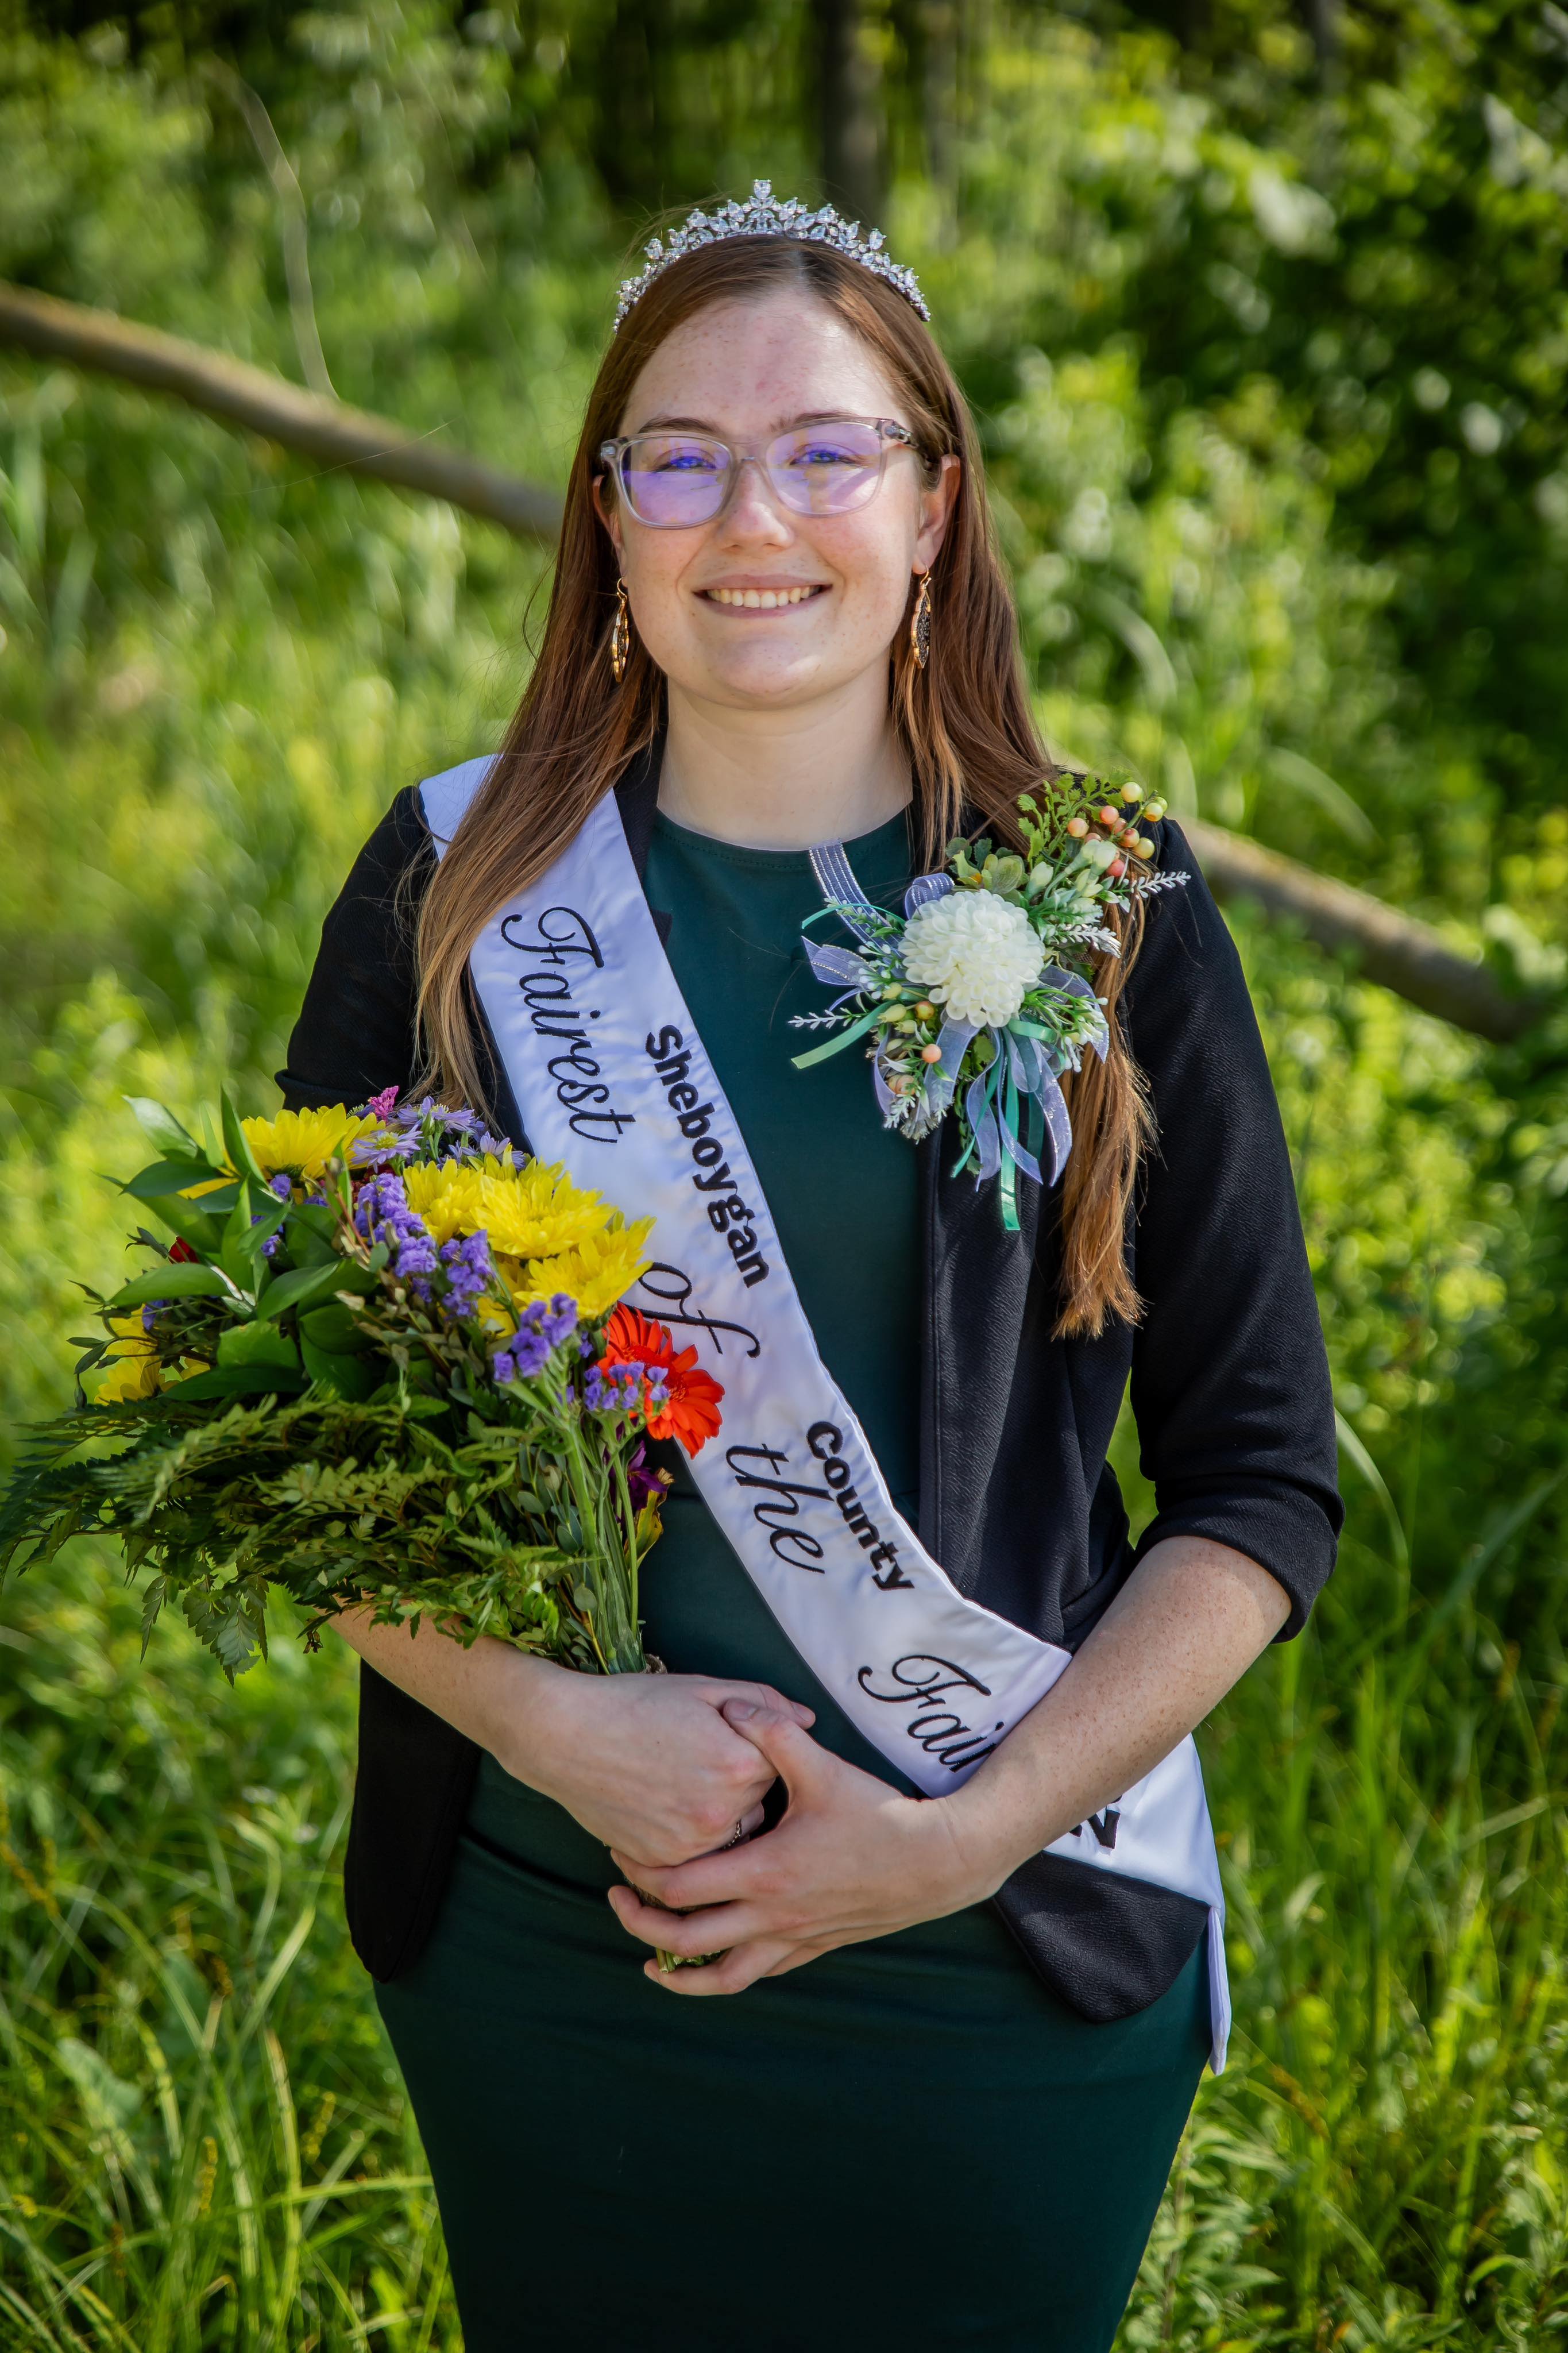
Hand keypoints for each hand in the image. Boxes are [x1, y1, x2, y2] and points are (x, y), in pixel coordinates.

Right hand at [498, 1669, 814, 1869]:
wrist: (564, 1735)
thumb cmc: (634, 1703)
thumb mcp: (703, 1688)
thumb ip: (762, 1703)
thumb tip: (807, 1719)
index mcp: (741, 1765)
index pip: (779, 1766)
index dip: (756, 1749)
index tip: (731, 1738)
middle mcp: (722, 1813)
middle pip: (758, 1805)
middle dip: (741, 1786)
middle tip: (702, 1760)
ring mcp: (690, 1845)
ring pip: (729, 1835)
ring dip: (718, 1816)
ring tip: (682, 1783)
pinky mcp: (661, 1862)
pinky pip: (694, 1857)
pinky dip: (687, 1837)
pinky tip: (663, 1805)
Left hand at [605, 1700, 984, 1992]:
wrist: (935, 1863)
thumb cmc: (878, 1815)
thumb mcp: (823, 1767)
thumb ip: (772, 1733)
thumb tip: (730, 1705)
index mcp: (764, 1873)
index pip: (678, 1888)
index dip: (639, 1872)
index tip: (620, 1851)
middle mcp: (771, 1916)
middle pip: (684, 1938)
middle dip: (639, 1922)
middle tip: (614, 1897)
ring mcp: (792, 1940)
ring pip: (720, 1976)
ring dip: (677, 1970)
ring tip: (648, 1958)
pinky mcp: (813, 1949)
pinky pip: (757, 1974)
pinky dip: (725, 1974)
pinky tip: (712, 1960)